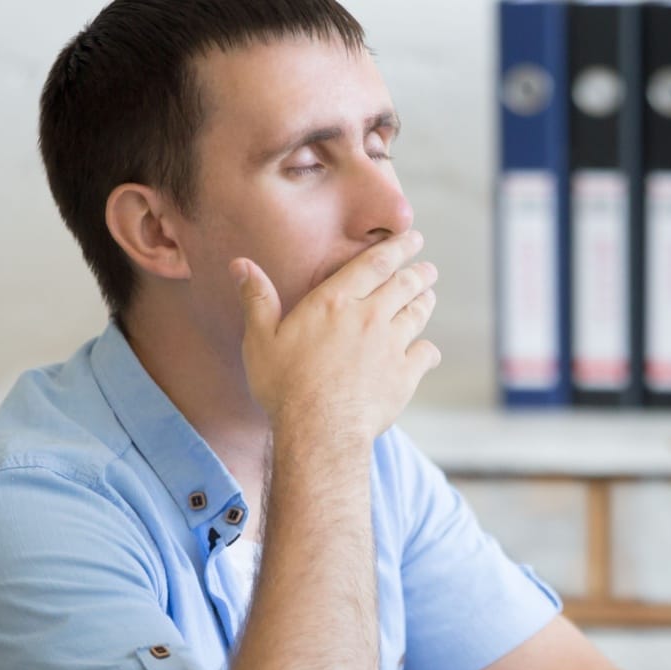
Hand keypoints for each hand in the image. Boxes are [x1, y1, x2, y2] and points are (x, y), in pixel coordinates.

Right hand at [232, 230, 440, 443]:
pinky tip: (428, 352)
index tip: (413, 238)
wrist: (320, 430)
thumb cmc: (285, 386)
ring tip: (429, 296)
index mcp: (335, 302)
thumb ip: (257, 299)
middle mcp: (369, 317)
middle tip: (427, 268)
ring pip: (417, 315)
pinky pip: (425, 355)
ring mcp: (390, 346)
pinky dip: (428, 351)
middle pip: (403, 285)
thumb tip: (241, 265)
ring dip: (425, 303)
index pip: (374, 264)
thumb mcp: (260, 339)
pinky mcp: (404, 375)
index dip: (397, 248)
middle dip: (418, 273)